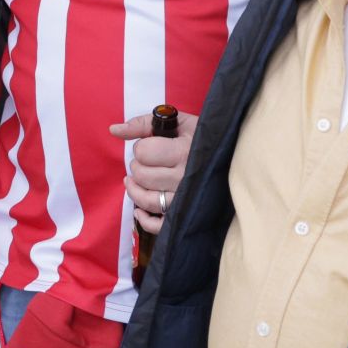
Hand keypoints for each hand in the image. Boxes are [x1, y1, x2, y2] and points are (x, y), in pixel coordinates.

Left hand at [112, 109, 195, 234]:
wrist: (233, 158)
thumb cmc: (203, 137)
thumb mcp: (178, 121)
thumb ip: (143, 123)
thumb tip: (114, 130)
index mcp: (184, 152)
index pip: (143, 153)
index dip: (140, 148)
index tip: (151, 146)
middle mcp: (185, 178)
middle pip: (143, 176)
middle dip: (137, 167)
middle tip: (144, 162)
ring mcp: (185, 199)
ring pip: (148, 201)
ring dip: (135, 190)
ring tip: (135, 180)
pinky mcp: (185, 215)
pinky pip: (159, 225)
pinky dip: (144, 220)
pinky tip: (139, 210)